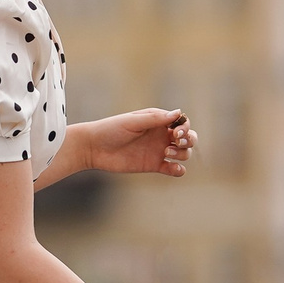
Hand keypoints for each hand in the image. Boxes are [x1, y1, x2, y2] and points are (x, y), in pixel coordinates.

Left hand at [79, 108, 198, 177]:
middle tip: (176, 141)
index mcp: (158, 121)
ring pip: (184, 153)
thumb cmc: (111, 129)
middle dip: (189, 139)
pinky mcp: (154, 165)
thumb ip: (155, 119)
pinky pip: (173, 169)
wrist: (94, 148)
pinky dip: (179, 170)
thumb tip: (178, 113)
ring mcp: (159, 151)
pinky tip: (174, 168)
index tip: (176, 132)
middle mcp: (161, 135)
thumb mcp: (133, 121)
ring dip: (182, 153)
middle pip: (188, 137)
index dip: (184, 127)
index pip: (182, 122)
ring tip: (166, 152)